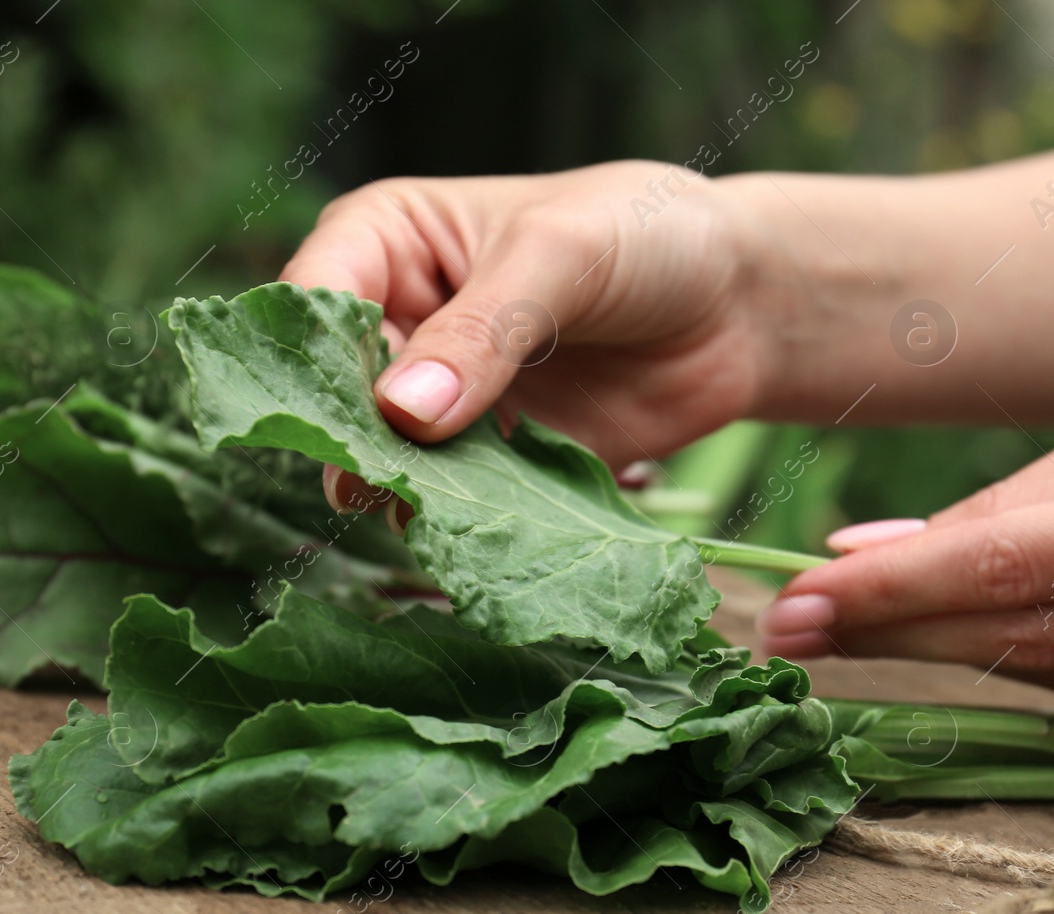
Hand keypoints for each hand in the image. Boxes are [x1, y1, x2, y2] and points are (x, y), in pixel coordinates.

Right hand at [280, 163, 776, 520]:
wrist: (740, 302)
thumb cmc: (645, 236)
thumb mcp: (561, 257)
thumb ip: (482, 332)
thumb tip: (400, 415)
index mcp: (389, 242)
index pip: (314, 300)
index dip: (314, 360)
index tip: (345, 413)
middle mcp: (402, 324)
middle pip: (339, 394)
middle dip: (356, 439)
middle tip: (379, 482)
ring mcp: (447, 401)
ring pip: (392, 460)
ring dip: (409, 491)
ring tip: (435, 512)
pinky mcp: (496, 463)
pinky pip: (459, 503)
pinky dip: (465, 523)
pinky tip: (480, 537)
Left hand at [755, 383, 1053, 715]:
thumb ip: (1008, 502)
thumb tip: (862, 553)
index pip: (1013, 566)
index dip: (895, 590)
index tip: (798, 602)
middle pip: (1023, 638)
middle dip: (894, 633)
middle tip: (789, 631)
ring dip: (949, 655)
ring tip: (854, 628)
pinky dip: (1035, 666)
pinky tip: (970, 640)